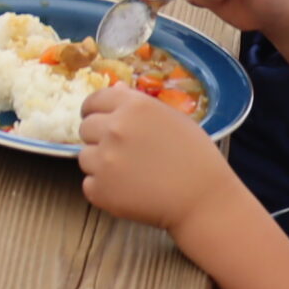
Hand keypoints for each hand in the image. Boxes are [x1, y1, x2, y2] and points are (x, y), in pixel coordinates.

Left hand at [78, 87, 246, 233]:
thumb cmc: (196, 158)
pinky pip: (89, 184)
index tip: (98, 119)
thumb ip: (139, 105)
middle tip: (121, 152)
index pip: (94, 100)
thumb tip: (115, 89)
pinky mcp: (99, 189)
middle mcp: (114, 129)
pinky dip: (104, 189)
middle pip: (85, 128)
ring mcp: (104, 160)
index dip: (94, 111)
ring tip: (130, 173)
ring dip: (100, 164)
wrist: (203, 200)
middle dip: (98, 138)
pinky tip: (129, 191)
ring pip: (85, 157)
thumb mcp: (173, 119)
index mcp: (133, 107)